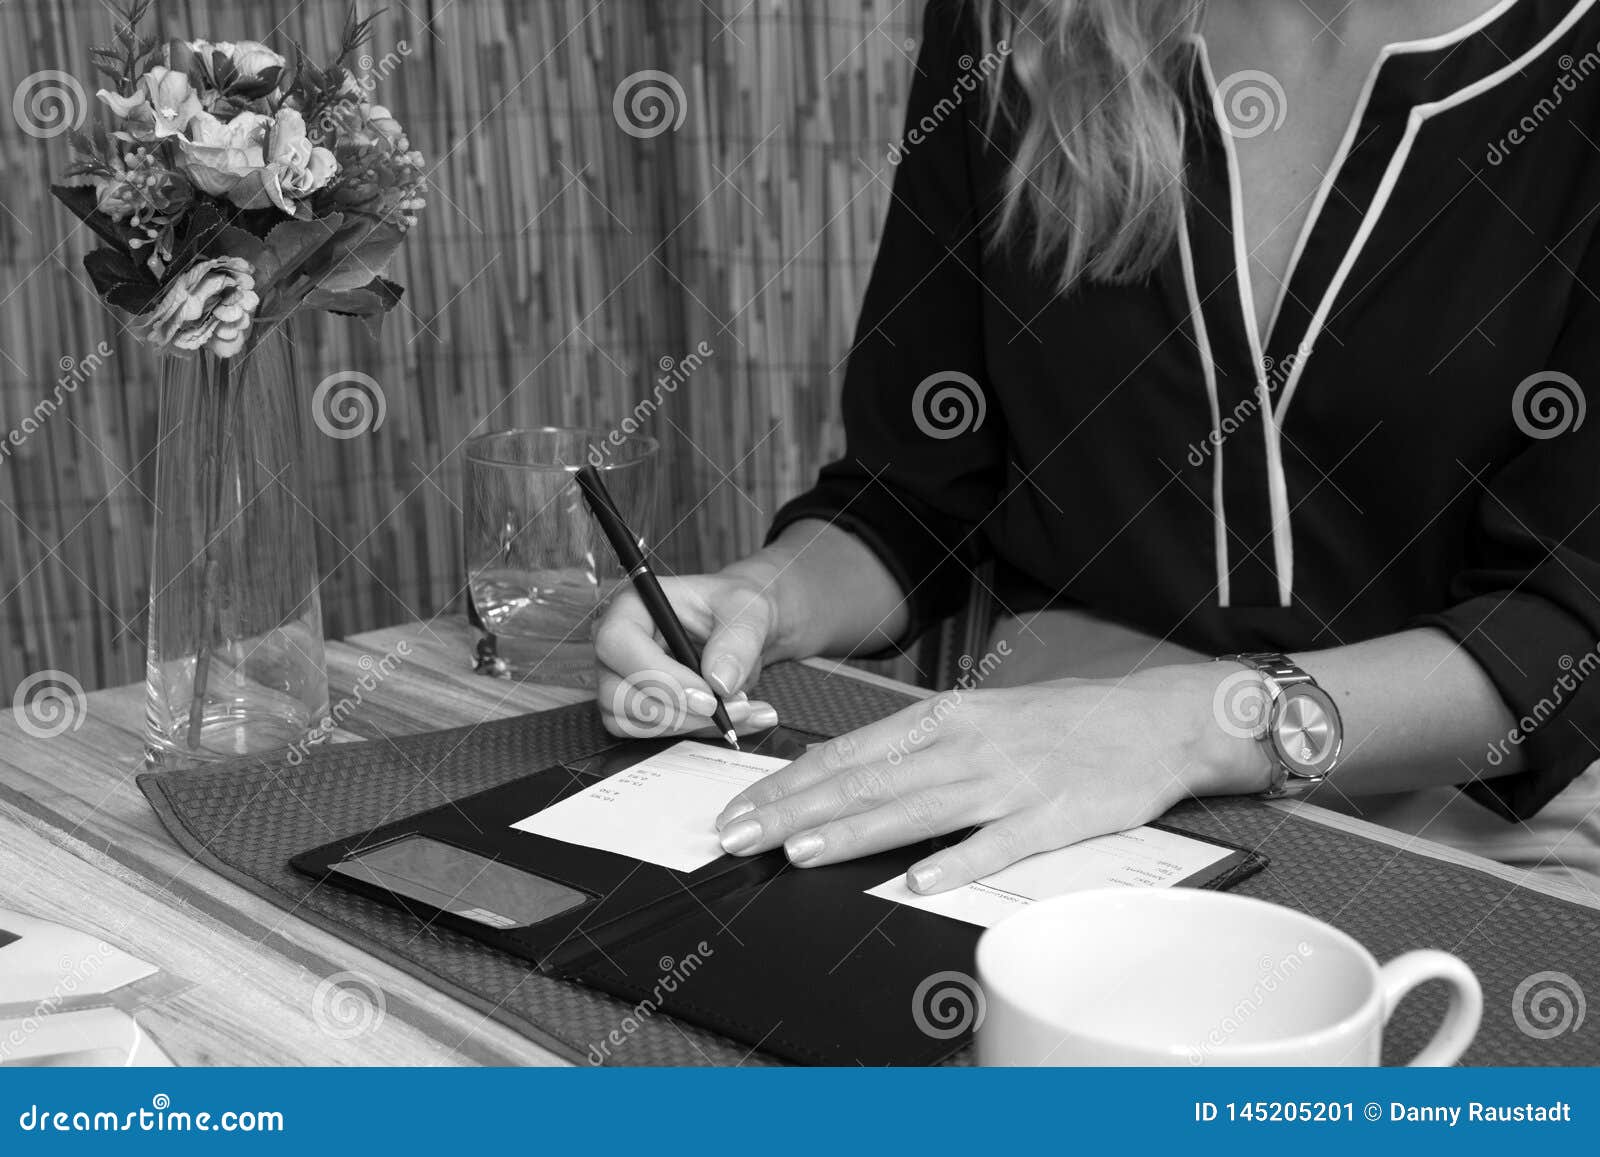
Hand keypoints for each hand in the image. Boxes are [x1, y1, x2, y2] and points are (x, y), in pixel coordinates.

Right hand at [593, 564, 793, 739]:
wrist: (741, 628)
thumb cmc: (734, 607)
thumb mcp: (748, 610)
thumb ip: (738, 640)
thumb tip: (720, 682)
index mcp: (632, 606)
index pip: (617, 644)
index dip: (658, 676)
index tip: (707, 696)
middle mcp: (617, 645)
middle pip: (616, 693)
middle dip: (677, 712)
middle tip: (732, 708)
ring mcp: (620, 680)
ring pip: (631, 722)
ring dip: (688, 726)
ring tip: (742, 710)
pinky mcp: (636, 708)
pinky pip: (650, 734)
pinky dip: (694, 733)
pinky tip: (731, 720)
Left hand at [711, 664, 1271, 892]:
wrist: (1153, 720)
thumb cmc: (1062, 722)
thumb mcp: (980, 718)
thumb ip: (918, 750)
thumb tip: (847, 776)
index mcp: (943, 720)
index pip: (847, 754)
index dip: (788, 784)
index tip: (741, 809)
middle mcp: (965, 745)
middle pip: (865, 782)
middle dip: (793, 812)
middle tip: (739, 837)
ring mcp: (1008, 781)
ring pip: (914, 809)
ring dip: (852, 832)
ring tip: (798, 852)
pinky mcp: (1053, 816)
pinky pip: (997, 844)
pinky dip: (956, 862)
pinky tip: (918, 881)